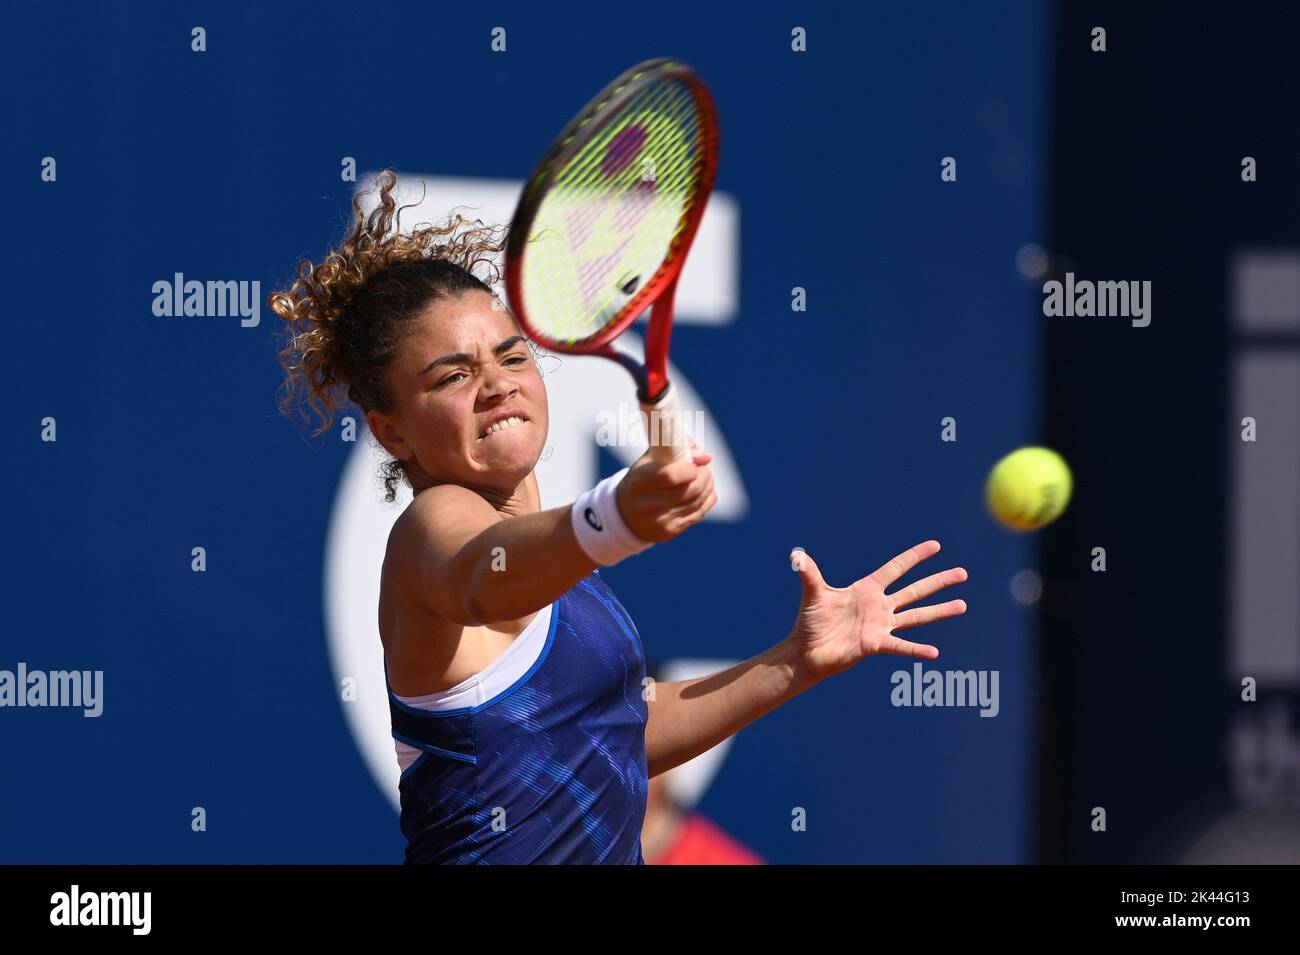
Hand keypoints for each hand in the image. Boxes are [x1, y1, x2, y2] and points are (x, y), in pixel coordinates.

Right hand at [617, 440, 715, 542]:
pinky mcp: (672, 530)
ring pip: (699, 499)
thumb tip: (705, 456)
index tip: (693, 461)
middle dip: (703, 473)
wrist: (626, 516)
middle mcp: (649, 505)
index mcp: (639, 482)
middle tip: (702, 466)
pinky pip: (700, 511)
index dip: (690, 467)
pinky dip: (707, 498)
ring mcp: (661, 521)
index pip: (671, 475)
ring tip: (704, 476)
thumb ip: (674, 450)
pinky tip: (703, 491)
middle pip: (691, 489)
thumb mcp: (648, 461)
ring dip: (707, 484)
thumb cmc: (641, 481)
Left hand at [786, 540, 966, 685]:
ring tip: (963, 605)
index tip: (936, 546)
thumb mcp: (812, 593)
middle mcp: (879, 606)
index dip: (915, 557)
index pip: (896, 568)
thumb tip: (796, 555)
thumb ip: (808, 573)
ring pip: (917, 615)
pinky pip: (901, 646)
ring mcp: (881, 625)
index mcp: (867, 589)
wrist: (807, 650)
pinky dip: (916, 649)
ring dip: (940, 611)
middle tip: (963, 573)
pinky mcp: (877, 644)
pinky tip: (934, 652)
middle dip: (938, 581)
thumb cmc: (810, 621)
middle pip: (915, 590)